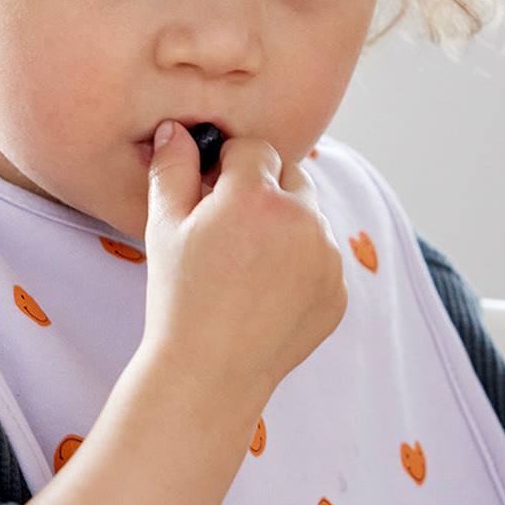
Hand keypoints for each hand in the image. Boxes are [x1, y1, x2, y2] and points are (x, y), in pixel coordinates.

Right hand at [140, 121, 346, 402]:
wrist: (210, 373)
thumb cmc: (179, 298)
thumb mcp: (164, 227)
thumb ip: (173, 168)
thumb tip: (179, 130)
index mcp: (258, 196)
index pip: (255, 148)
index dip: (230, 167)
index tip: (213, 194)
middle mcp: (303, 220)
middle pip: (291, 176)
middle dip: (264, 190)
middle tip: (231, 229)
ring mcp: (328, 259)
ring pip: (310, 219)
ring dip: (286, 227)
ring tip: (247, 268)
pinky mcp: (339, 293)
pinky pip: (323, 260)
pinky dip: (301, 267)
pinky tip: (266, 295)